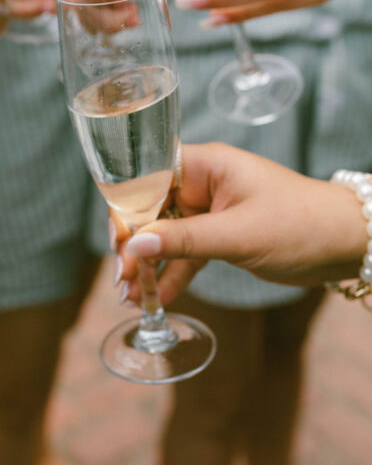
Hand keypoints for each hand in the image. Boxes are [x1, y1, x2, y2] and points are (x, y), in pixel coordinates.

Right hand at [116, 143, 365, 304]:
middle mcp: (203, 183)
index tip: (119, 241)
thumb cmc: (300, 225)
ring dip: (148, 264)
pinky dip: (171, 274)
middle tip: (122, 277)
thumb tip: (135, 245)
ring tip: (129, 296)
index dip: (127, 205)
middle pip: (151, 207)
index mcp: (206, 165)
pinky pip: (185, 253)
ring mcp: (210, 211)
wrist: (347, 244)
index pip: (148, 174)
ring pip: (165, 235)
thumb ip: (184, 240)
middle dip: (134, 242)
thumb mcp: (238, 234)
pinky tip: (155, 299)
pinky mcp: (220, 236)